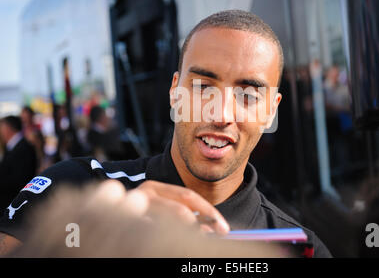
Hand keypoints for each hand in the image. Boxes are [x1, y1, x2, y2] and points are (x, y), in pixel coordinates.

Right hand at [90, 180, 229, 234]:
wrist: (99, 219)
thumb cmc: (142, 216)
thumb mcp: (165, 212)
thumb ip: (186, 217)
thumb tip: (213, 230)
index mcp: (155, 188)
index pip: (188, 196)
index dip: (209, 212)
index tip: (224, 228)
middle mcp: (143, 193)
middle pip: (179, 209)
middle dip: (201, 226)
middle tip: (215, 238)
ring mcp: (132, 207)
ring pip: (167, 224)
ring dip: (185, 235)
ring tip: (195, 243)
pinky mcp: (124, 221)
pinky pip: (149, 234)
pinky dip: (163, 240)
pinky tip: (167, 245)